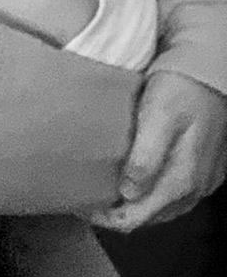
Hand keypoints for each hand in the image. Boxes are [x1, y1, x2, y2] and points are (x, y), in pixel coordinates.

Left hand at [88, 70, 226, 230]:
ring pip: (160, 209)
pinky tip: (133, 180)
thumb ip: (146, 157)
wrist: (208, 71)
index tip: (81, 206)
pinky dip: (149, 194)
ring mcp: (199, 183)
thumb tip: (128, 192)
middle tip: (86, 197)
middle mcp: (193, 190)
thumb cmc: (180, 89)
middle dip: (117, 213)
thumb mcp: (158, 116)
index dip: (107, 218)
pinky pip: (171, 196)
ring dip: (133, 205)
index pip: (137, 218)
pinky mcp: (201, 172)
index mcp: (180, 180)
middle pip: (148, 218)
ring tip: (103, 190)